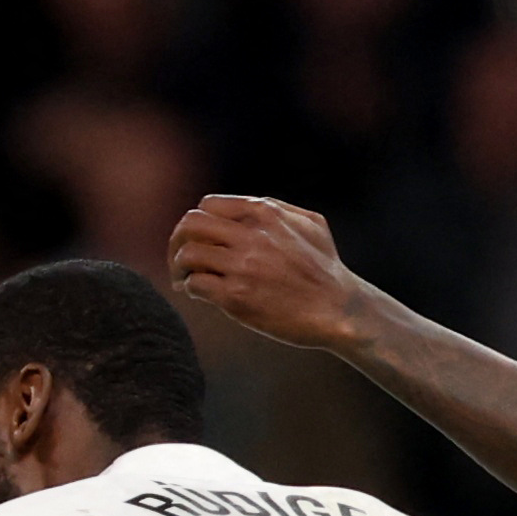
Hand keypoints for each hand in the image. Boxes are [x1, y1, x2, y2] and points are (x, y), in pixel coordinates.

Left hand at [167, 193, 371, 353]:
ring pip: (187, 254)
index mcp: (264, 213)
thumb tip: (246, 205)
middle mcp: (250, 235)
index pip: (207, 205)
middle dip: (177, 242)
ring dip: (179, 268)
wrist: (339, 310)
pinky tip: (199, 294)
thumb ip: (277, 208)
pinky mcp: (236, 297)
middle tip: (180, 260)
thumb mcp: (310, 223)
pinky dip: (191, 288)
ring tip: (184, 280)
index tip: (199, 241)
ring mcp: (242, 266)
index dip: (198, 223)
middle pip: (189, 225)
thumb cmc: (326, 269)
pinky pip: (196, 284)